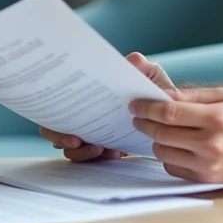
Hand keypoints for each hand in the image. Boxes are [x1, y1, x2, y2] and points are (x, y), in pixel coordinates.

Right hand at [39, 52, 174, 161]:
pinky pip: (88, 160)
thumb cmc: (154, 90)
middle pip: (52, 129)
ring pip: (69, 149)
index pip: (57, 101)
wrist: (170, 114)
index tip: (66, 114)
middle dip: (58, 136)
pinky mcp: (101, 152)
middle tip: (76, 140)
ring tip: (100, 149)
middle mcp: (83, 116)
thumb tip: (130, 62)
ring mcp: (89, 135)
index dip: (53, 110)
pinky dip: (97, 158)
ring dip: (81, 152)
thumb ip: (142, 66)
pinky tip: (114, 152)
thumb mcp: (150, 75)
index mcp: (87, 94)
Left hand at [130, 87, 222, 182]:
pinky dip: (169, 157)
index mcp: (216, 117)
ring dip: (156, 140)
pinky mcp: (208, 179)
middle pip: (162, 134)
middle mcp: (211, 143)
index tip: (135, 104)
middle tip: (139, 116)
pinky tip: (175, 147)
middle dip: (145, 123)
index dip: (147, 108)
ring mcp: (208, 165)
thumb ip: (192, 97)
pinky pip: (174, 168)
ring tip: (159, 131)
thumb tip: (162, 96)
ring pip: (163, 153)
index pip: (169, 113)